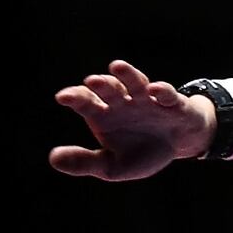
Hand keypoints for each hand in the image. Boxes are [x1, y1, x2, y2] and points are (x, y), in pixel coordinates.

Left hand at [51, 60, 215, 180]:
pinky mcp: (174, 104)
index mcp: (104, 115)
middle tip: (92, 81)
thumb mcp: (112, 166)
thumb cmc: (140, 152)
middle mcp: (124, 102)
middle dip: (101, 84)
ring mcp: (149, 100)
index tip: (63, 97)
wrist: (178, 145)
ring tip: (117, 66)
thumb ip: (84, 162)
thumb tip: (53, 158)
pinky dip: (162, 91)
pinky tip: (154, 90)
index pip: (86, 101)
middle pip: (109, 88)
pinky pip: (168, 95)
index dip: (75, 97)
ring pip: (136, 82)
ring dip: (127, 74)